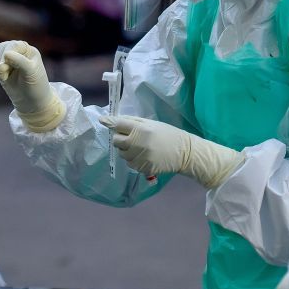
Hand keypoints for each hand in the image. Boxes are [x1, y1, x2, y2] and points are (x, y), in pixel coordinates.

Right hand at [0, 41, 64, 131]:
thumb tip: (6, 53)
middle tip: (4, 77)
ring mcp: (6, 61)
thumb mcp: (31, 73)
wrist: (33, 103)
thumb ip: (20, 61)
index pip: (12, 45)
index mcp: (26, 50)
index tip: (4, 69)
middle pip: (0, 48)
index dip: (5, 55)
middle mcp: (16, 52)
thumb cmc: (36, 86)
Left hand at [100, 115, 244, 187]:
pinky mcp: (143, 168)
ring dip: (126, 150)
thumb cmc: (168, 134)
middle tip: (131, 136)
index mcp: (141, 129)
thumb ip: (132, 121)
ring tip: (140, 147)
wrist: (185, 152)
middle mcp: (138, 143)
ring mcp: (140, 157)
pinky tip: (144, 156)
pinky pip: (130, 163)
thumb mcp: (152, 124)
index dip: (110, 122)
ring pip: (122, 154)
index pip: (118, 125)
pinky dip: (133, 159)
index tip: (103, 120)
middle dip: (120, 138)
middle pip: (116, 141)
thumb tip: (112, 120)